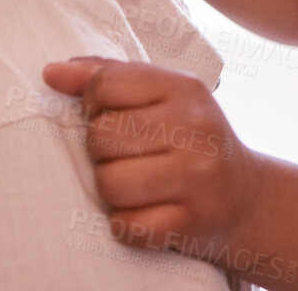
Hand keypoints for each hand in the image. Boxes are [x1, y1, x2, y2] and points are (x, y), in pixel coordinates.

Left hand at [41, 56, 261, 259]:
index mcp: (184, 87)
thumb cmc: (190, 138)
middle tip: (128, 156)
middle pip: (101, 136)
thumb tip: (52, 72)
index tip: (116, 118)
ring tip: (135, 184)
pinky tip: (147, 211)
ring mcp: (196, 176)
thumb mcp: (161, 95)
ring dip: (110, 190)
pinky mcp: (191, 221)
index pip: (105, 85)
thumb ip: (107, 76)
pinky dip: (126, 223)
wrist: (245, 196)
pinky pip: (126, 225)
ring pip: (108, 183)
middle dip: (102, 151)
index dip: (94, 105)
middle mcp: (194, 128)